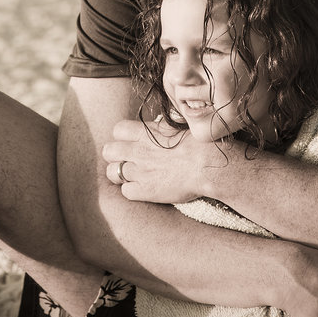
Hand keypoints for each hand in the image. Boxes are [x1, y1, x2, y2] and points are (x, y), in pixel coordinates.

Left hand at [102, 119, 229, 203]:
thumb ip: (161, 127)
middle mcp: (138, 151)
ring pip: (112, 172)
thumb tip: (159, 125)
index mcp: (145, 133)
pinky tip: (143, 188)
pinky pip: (125, 191)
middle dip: (115, 155)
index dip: (122, 137)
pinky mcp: (145, 190)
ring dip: (119, 174)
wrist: (209, 164)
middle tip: (128, 160)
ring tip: (132, 175)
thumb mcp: (177, 127)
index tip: (131, 142)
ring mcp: (140, 171)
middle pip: (108, 151)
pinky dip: (132, 190)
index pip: (117, 130)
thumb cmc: (199, 143)